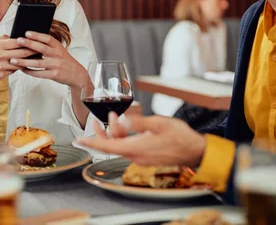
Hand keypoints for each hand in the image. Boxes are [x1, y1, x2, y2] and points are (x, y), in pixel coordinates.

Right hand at [0, 35, 35, 85]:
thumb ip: (1, 38)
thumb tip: (14, 36)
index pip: (17, 42)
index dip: (28, 41)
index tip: (35, 40)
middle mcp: (0, 55)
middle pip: (22, 52)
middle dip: (32, 51)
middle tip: (41, 49)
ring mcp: (1, 66)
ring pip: (20, 62)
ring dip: (28, 60)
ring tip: (36, 58)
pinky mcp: (1, 75)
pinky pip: (14, 71)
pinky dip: (19, 68)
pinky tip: (24, 65)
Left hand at [10, 31, 88, 88]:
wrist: (76, 74)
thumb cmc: (63, 60)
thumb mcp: (59, 50)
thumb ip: (48, 46)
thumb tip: (30, 40)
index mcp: (58, 47)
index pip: (48, 39)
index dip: (37, 35)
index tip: (26, 32)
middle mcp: (57, 55)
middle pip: (42, 48)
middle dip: (29, 44)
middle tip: (18, 41)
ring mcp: (56, 65)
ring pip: (38, 63)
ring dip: (24, 61)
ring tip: (13, 60)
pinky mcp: (54, 75)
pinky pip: (39, 73)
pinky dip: (29, 71)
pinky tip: (22, 69)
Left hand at [77, 112, 205, 166]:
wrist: (196, 151)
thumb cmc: (181, 137)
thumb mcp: (159, 123)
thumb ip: (138, 122)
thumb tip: (121, 120)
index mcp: (137, 148)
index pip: (108, 146)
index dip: (92, 142)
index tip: (79, 139)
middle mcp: (136, 156)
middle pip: (111, 146)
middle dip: (102, 132)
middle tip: (96, 120)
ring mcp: (141, 158)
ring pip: (119, 146)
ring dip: (114, 132)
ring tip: (116, 117)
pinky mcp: (146, 157)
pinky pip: (128, 148)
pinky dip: (123, 137)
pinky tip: (126, 126)